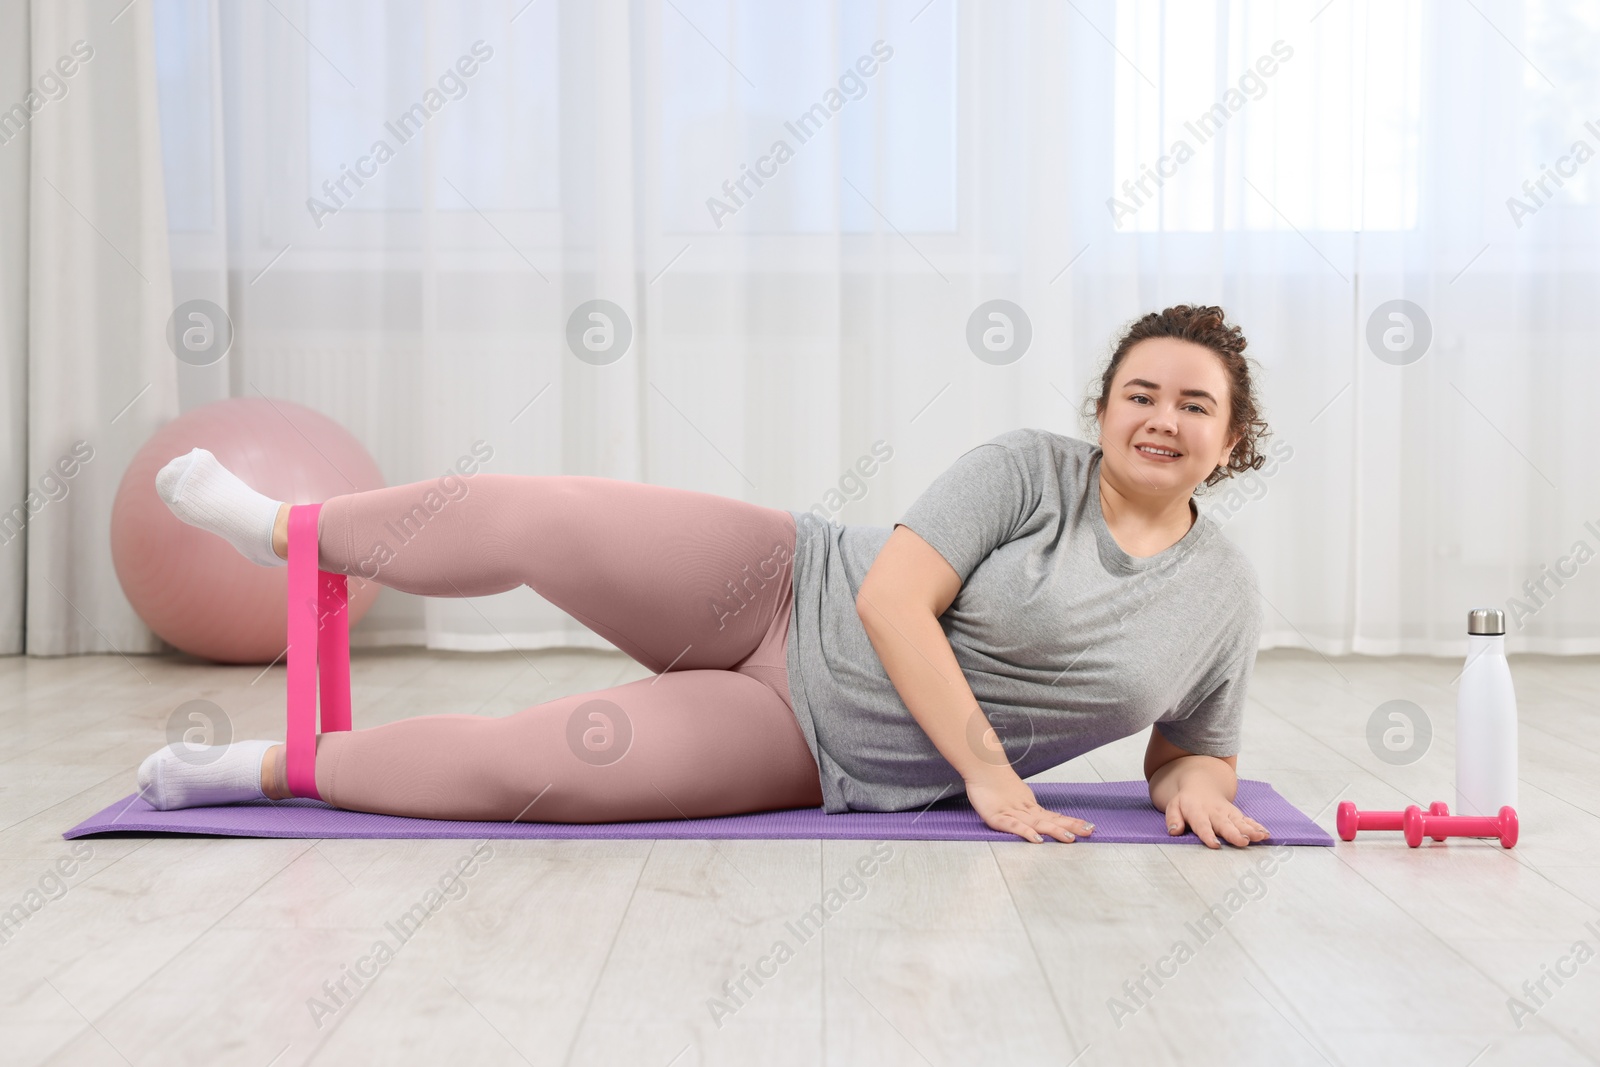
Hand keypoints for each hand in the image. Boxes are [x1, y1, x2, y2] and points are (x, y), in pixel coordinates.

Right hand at [965, 772, 1094, 843]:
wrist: (980, 766)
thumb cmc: (993, 781)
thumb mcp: (1013, 796)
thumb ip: (1024, 808)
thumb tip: (1037, 816)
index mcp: (1029, 806)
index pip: (1054, 816)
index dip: (1071, 822)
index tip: (1089, 826)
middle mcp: (1025, 809)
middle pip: (1051, 819)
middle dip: (1071, 826)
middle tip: (1090, 831)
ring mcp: (1012, 812)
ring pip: (1037, 823)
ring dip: (1054, 831)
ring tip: (1070, 838)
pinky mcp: (997, 816)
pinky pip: (1014, 826)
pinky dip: (1026, 832)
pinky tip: (1037, 839)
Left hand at [1164, 788, 1270, 847]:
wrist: (1200, 785)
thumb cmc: (1186, 802)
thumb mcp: (1173, 807)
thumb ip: (1173, 819)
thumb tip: (1174, 831)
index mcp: (1197, 812)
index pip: (1202, 825)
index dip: (1208, 835)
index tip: (1215, 845)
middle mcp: (1215, 813)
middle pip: (1225, 824)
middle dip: (1234, 833)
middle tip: (1243, 842)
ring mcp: (1227, 813)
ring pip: (1240, 821)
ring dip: (1250, 830)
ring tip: (1260, 837)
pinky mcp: (1236, 814)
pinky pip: (1247, 820)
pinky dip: (1257, 826)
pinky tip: (1266, 834)